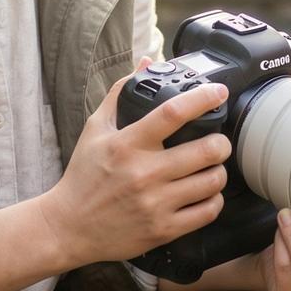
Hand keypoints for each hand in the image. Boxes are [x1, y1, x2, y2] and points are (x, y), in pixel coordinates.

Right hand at [37, 54, 232, 269]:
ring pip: (212, 182)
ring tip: (211, 167)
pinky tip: (205, 193)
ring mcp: (155, 203)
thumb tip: (147, 62)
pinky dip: (213, 200)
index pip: (173, 113)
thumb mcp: (96, 129)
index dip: (203, 98)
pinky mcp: (163, 229)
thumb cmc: (84, 175)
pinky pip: (207, 212)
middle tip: (219, 140)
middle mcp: (144, 173)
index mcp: (127, 144)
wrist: (69, 226)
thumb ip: (121, 92)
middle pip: (206, 150)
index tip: (219, 92)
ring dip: (218, 171)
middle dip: (221, 142)